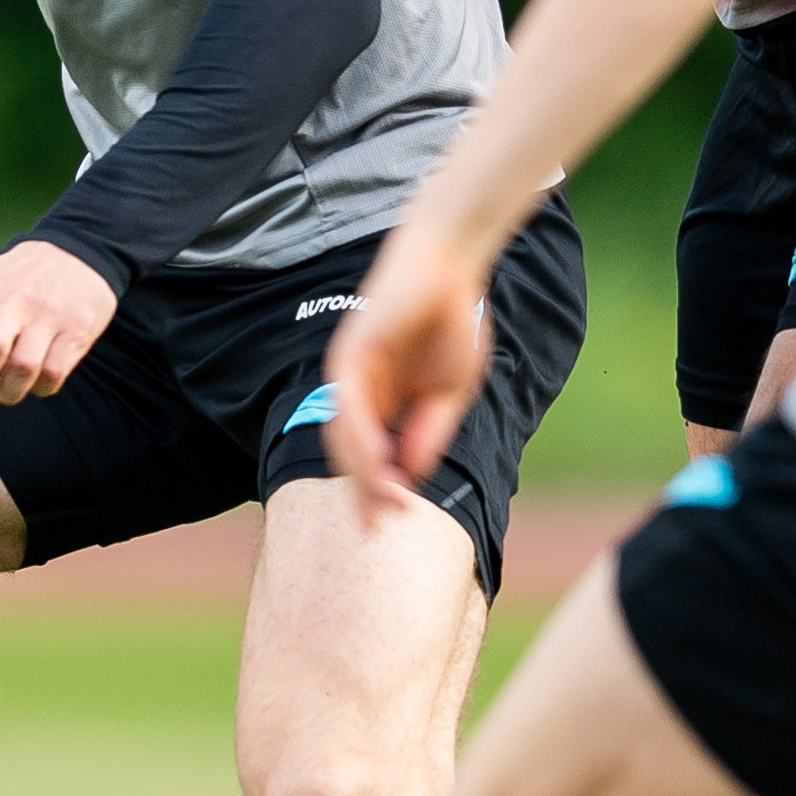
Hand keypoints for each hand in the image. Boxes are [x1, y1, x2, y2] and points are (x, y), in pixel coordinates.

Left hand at [0, 240, 118, 405]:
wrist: (81, 253)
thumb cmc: (24, 277)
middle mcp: (18, 299)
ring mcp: (49, 315)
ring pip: (23, 368)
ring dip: (8, 391)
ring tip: (5, 389)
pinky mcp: (76, 331)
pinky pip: (53, 374)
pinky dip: (39, 388)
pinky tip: (35, 382)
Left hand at [320, 226, 494, 524]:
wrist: (451, 268)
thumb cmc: (451, 324)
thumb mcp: (448, 391)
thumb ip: (428, 430)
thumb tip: (411, 474)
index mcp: (382, 403)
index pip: (369, 458)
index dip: (374, 494)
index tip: (387, 528)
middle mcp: (359, 393)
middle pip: (349, 454)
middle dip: (363, 491)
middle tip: (376, 526)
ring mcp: (351, 376)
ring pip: (344, 435)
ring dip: (362, 471)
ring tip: (382, 502)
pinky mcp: (350, 356)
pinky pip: (349, 406)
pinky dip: (361, 438)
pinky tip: (377, 462)